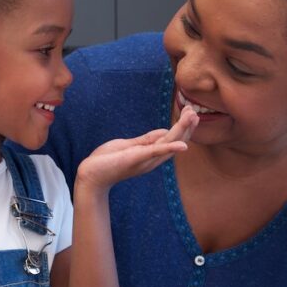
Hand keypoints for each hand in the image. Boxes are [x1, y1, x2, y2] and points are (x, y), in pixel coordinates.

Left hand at [76, 105, 198, 191]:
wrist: (91, 176)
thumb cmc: (107, 161)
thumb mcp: (129, 146)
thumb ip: (146, 140)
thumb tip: (164, 131)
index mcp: (150, 155)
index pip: (172, 139)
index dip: (183, 127)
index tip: (190, 111)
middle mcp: (151, 159)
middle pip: (175, 141)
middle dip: (186, 126)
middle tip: (195, 111)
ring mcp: (144, 160)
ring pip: (168, 143)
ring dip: (182, 130)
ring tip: (192, 116)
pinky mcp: (136, 159)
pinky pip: (155, 152)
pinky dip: (169, 149)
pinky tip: (182, 146)